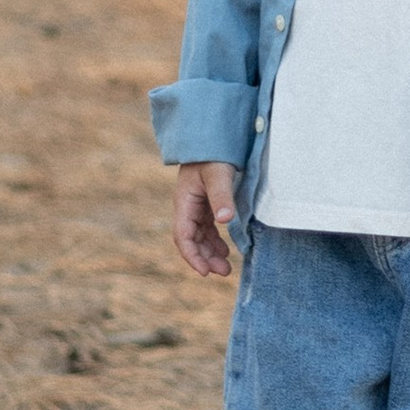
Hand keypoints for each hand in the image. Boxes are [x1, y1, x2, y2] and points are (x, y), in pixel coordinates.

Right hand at [174, 161, 238, 279]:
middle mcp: (187, 206)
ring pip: (199, 236)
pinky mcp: (205, 203)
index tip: (205, 272)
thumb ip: (222, 196)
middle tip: (223, 273)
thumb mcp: (219, 175)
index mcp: (184, 202)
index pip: (183, 236)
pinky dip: (214, 240)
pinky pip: (206, 227)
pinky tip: (225, 250)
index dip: (192, 256)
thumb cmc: (213, 154)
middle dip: (204, 258)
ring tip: (226, 268)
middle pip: (191, 240)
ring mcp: (195, 205)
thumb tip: (225, 220)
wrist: (211, 137)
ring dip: (210, 252)